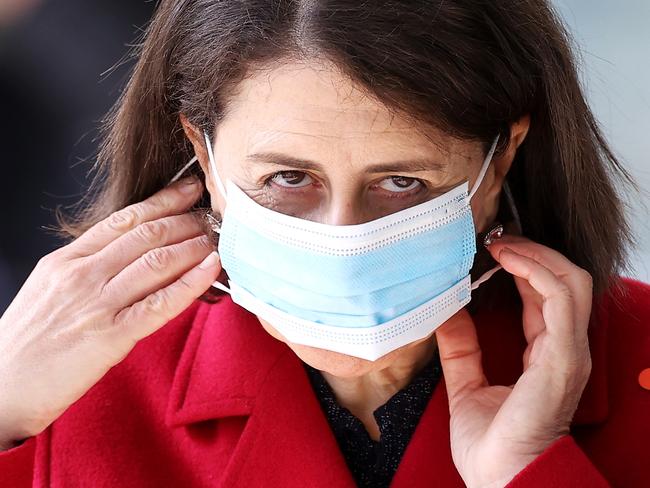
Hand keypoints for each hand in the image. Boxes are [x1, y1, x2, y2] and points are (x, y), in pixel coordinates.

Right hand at [0, 176, 220, 448]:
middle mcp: (82, 274)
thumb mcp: (50, 289)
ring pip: (156, 261)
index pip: (124, 219)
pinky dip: (190, 282)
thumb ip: (87, 268)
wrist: (0, 388)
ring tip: (218, 237)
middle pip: (146, 234)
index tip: (189, 188)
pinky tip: (211, 268)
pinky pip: (160, 303)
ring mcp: (97, 303)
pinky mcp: (110, 335)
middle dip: (186, 220)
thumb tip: (130, 255)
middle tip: (213, 214)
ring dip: (194, 245)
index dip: (163, 200)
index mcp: (67, 260)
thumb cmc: (26, 342)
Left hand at [435, 234, 593, 487]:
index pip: (542, 298)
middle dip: (532, 253)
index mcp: (543, 354)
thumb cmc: (491, 445)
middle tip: (496, 238)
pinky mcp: (563, 357)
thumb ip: (460, 349)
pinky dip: (538, 271)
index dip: (521, 268)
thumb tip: (446, 312)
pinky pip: (562, 299)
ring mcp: (566, 352)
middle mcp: (561, 349)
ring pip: (570, 281)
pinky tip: (509, 260)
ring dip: (536, 254)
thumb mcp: (466, 385)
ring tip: (501, 243)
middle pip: (562, 281)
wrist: (501, 480)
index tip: (491, 250)